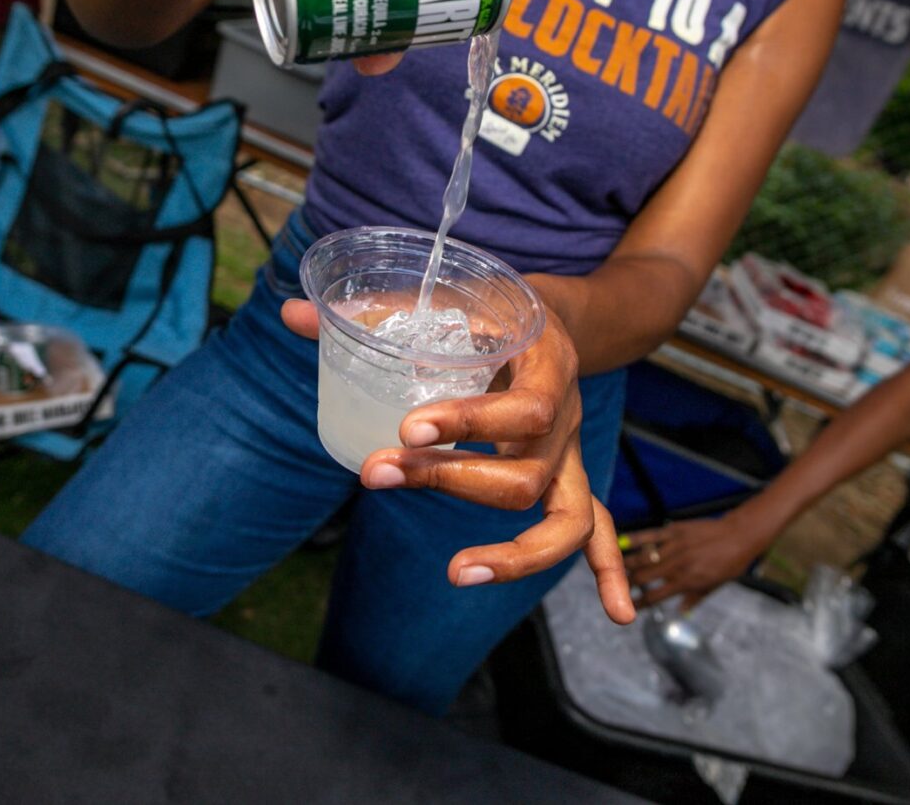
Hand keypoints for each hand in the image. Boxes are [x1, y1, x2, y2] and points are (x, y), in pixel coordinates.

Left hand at [281, 299, 635, 625]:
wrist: (556, 313)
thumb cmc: (494, 305)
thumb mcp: (450, 294)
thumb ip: (376, 309)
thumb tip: (292, 316)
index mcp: (548, 365)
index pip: (525, 408)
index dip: (470, 423)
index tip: (408, 428)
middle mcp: (566, 417)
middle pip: (526, 474)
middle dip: (450, 482)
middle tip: (378, 473)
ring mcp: (570, 453)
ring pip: (565, 517)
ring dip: (517, 553)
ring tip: (457, 571)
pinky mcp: (568, 477)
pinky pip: (592, 528)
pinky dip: (607, 571)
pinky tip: (617, 614)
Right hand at [622, 506, 777, 609]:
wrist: (740, 536)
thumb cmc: (730, 564)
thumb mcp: (713, 586)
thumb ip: (693, 599)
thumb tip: (680, 612)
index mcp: (686, 582)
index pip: (655, 597)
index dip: (638, 604)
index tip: (627, 606)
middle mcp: (677, 566)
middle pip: (643, 578)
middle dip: (626, 584)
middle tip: (616, 586)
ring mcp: (675, 546)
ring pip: (642, 557)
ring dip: (626, 564)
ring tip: (613, 568)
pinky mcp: (674, 530)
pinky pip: (651, 535)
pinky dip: (635, 538)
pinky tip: (621, 541)